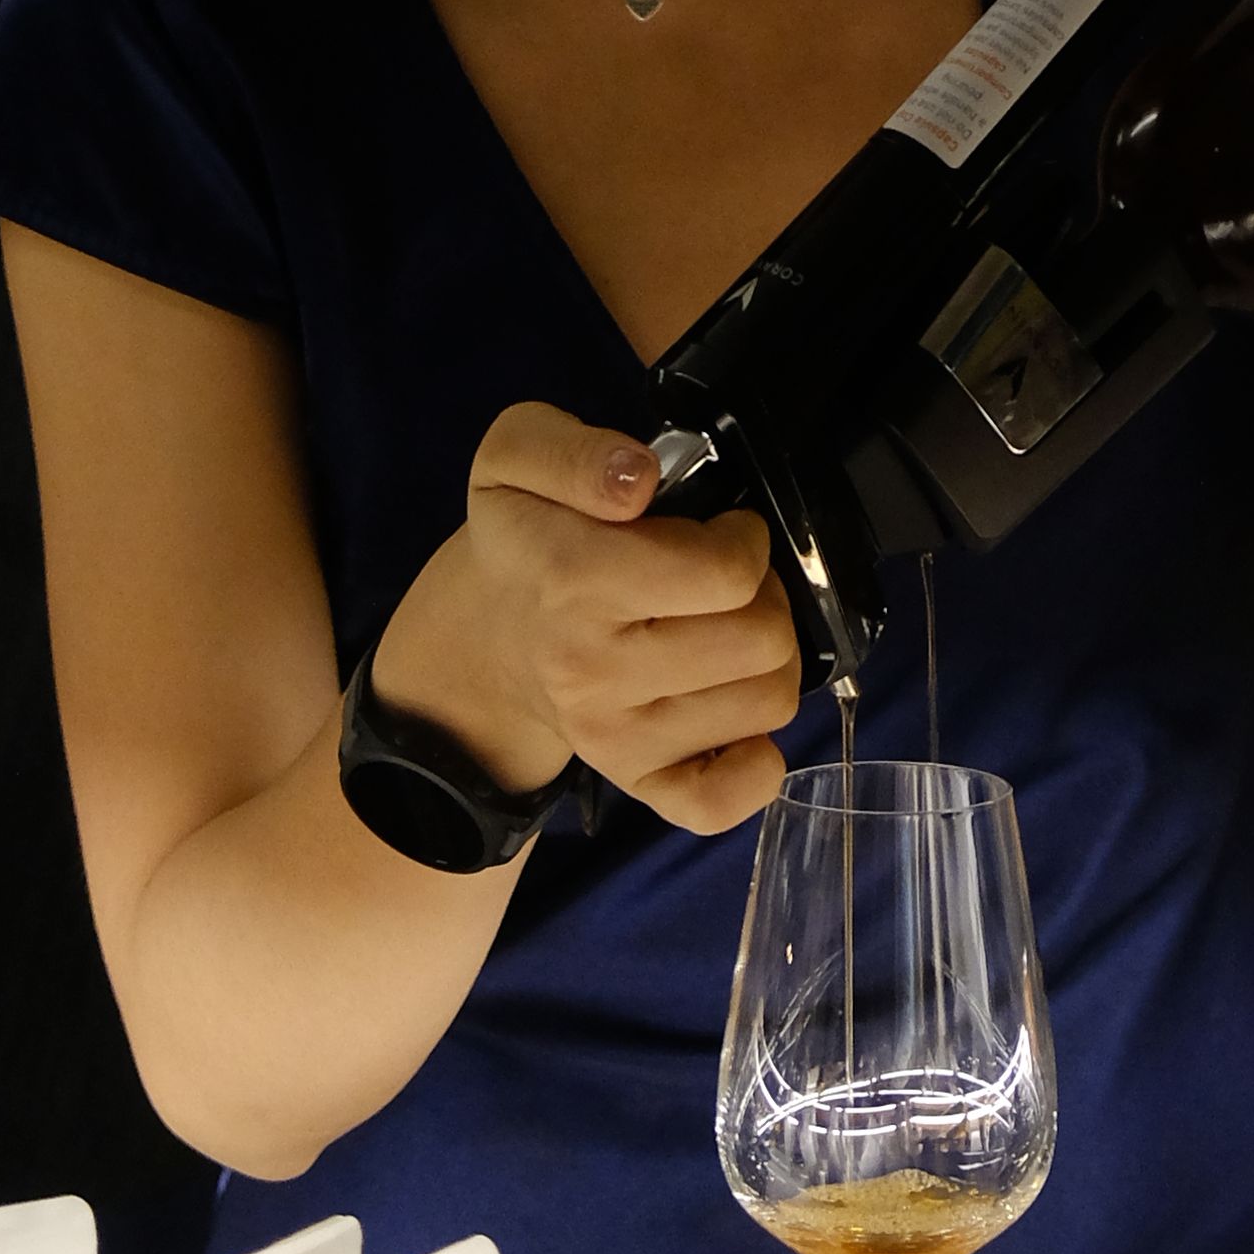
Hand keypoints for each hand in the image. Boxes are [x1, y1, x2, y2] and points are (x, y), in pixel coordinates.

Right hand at [373, 401, 800, 840]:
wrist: (486, 635)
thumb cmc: (522, 535)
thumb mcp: (517, 454)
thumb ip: (572, 451)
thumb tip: (637, 479)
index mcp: (574, 580)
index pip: (726, 573)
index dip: (743, 537)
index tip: (720, 528)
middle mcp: (594, 671)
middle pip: (761, 641)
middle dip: (766, 596)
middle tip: (727, 580)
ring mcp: (615, 740)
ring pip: (766, 705)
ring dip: (768, 659)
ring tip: (727, 629)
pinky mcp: (632, 784)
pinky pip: (721, 802)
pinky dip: (756, 763)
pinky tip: (734, 712)